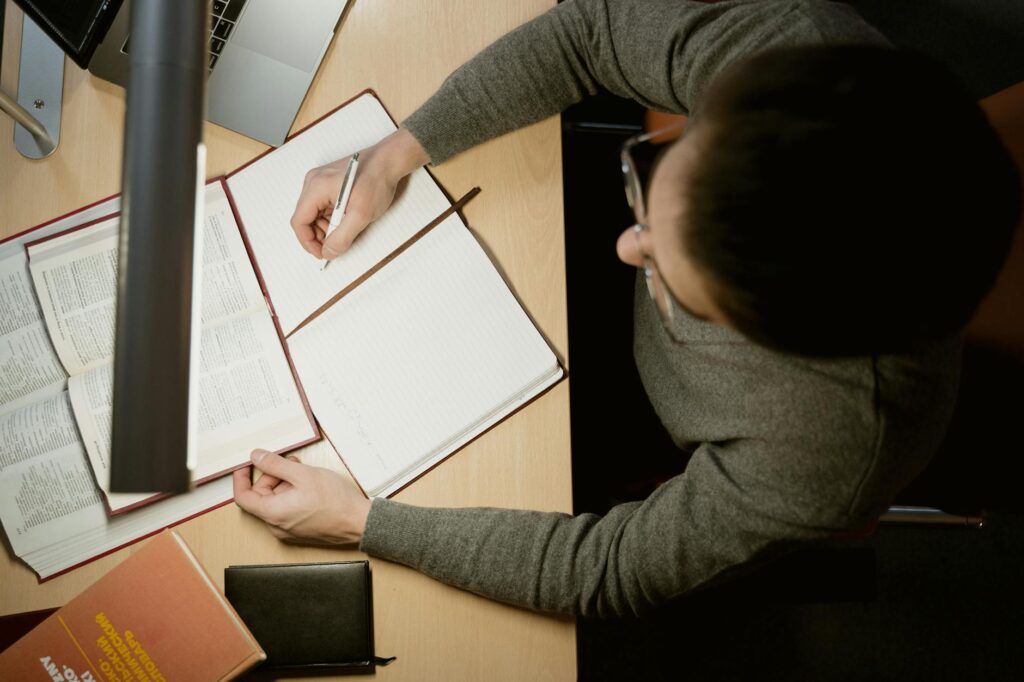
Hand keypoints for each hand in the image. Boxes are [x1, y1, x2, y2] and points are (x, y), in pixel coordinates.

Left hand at [233, 449, 370, 544]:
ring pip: (276, 503)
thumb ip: (275, 464)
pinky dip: (292, 495)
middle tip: (289, 463)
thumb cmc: (335, 501)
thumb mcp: (302, 474)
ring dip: (284, 484)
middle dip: (272, 477)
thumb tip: (256, 457)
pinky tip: (309, 486)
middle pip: (262, 497)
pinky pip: (287, 510)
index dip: (241, 478)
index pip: (243, 497)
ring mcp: (288, 531)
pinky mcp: (300, 531)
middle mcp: (277, 526)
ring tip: (303, 473)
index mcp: (273, 513)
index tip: (245, 465)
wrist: (358, 522)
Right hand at [290, 127, 428, 259]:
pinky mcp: (327, 184)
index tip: (321, 253)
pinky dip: (331, 218)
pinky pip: (322, 206)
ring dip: (325, 227)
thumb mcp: (361, 214)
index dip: (308, 242)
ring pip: (313, 214)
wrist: (388, 162)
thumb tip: (329, 252)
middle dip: (318, 235)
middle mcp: (313, 182)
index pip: (299, 221)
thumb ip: (342, 237)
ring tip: (345, 230)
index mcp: (316, 187)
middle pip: (305, 218)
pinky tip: (346, 219)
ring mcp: (319, 182)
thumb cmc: (376, 180)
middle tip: (336, 245)